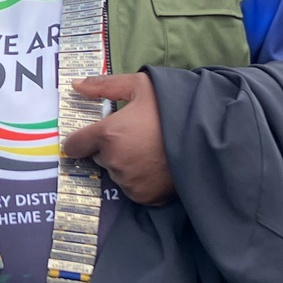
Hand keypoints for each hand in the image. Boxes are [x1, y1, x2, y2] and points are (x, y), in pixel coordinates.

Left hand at [64, 73, 174, 205]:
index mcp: (108, 135)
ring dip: (125, 164)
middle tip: (136, 135)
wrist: (209, 135)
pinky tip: (157, 165)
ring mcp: (129, 182)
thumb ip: (104, 85)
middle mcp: (114, 161)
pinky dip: (140, 179)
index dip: (82, 139)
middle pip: (98, 157)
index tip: (94, 135)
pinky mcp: (145, 197)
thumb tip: (76, 85)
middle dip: (110, 148)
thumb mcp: (141, 86)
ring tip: (150, 149)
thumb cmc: (173, 106)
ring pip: (116, 173)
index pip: (74, 145)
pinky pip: (133, 188)